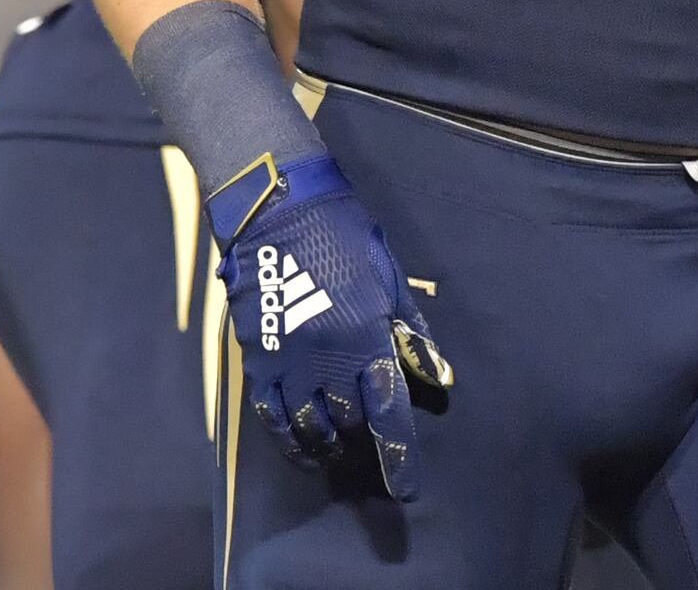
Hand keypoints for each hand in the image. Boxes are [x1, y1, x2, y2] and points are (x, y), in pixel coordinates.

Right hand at [207, 151, 452, 496]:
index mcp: (366, 338)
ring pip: (308, 426)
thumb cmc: (344, 237)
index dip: (399, 456)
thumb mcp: (390, 279)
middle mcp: (327, 360)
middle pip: (349, 422)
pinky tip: (301, 445)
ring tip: (336, 448)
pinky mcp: (257, 359)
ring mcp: (288, 362)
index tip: (407, 488)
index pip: (388, 412)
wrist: (278, 210)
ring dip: (326, 444)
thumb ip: (412, 333)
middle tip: (369, 443)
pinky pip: (271, 415)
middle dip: (362, 439)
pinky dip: (287, 438)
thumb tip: (440, 377)